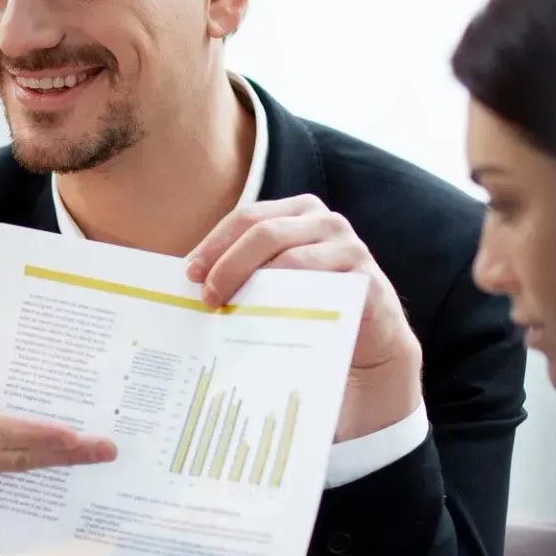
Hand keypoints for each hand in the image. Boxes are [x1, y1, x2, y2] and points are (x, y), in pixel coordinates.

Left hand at [185, 195, 421, 439]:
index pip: (247, 218)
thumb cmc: (309, 306)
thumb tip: (187, 281)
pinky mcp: (368, 281)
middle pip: (264, 232)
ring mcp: (350, 248)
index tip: (190, 274)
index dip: (214, 244)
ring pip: (292, 259)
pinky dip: (292, 304)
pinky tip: (268, 322)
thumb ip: (241, 270)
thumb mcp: (273, 281)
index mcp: (297, 212)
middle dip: (228, 265)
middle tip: (208, 298)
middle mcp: (326, 222)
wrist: (368, 343)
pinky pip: (324, 289)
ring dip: (255, 286)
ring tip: (230, 313)